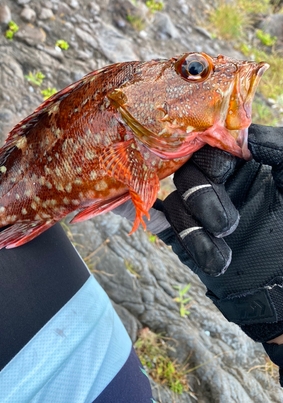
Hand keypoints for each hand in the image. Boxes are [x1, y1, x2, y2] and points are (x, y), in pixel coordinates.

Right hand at [161, 124, 282, 382]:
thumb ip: (278, 147)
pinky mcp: (187, 235)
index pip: (211, 146)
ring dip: (195, 230)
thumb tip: (244, 136)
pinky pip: (166, 226)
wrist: (280, 288)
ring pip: (177, 202)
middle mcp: (218, 183)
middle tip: (228, 226)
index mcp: (242, 166)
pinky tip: (153, 224)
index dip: (212, 156)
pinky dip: (164, 227)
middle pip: (188, 172)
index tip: (226, 169)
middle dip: (204, 198)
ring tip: (222, 258)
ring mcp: (200, 210)